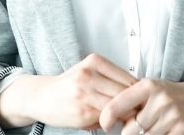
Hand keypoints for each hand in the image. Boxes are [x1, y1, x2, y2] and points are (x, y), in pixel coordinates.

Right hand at [0, 53, 135, 128]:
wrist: (41, 97)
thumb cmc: (69, 85)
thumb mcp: (88, 71)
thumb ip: (110, 78)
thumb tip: (139, 91)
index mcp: (94, 61)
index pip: (128, 77)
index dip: (139, 92)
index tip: (142, 100)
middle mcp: (89, 74)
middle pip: (125, 92)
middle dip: (134, 104)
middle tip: (138, 111)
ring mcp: (85, 93)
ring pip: (118, 106)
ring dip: (124, 114)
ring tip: (124, 117)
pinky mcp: (82, 112)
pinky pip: (106, 118)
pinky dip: (111, 122)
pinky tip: (108, 122)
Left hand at [99, 78, 183, 134]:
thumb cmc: (169, 95)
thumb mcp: (150, 90)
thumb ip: (130, 101)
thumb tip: (106, 120)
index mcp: (148, 86)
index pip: (117, 105)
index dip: (106, 118)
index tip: (105, 125)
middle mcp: (161, 99)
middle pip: (129, 130)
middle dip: (129, 132)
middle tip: (137, 126)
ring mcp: (173, 116)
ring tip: (152, 127)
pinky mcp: (183, 131)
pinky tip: (162, 132)